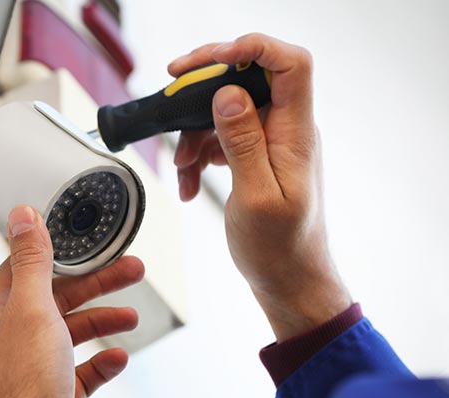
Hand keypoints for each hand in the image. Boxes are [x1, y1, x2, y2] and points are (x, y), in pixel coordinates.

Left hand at [0, 205, 143, 397]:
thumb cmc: (23, 387)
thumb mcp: (31, 311)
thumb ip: (32, 263)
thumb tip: (22, 216)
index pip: (24, 269)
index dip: (53, 252)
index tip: (80, 240)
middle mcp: (14, 339)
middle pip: (59, 298)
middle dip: (97, 283)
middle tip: (128, 269)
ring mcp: (35, 367)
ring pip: (74, 332)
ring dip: (105, 320)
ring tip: (130, 317)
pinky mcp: (55, 391)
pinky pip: (83, 369)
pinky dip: (102, 361)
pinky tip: (116, 357)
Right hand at [168, 33, 350, 341]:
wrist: (288, 279)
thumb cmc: (280, 248)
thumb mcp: (256, 197)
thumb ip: (243, 142)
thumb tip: (227, 94)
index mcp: (296, 133)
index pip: (290, 64)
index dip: (252, 48)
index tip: (209, 59)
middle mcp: (286, 129)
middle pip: (247, 78)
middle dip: (204, 87)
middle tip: (171, 93)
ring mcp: (271, 141)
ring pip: (225, 110)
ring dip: (194, 133)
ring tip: (182, 168)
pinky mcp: (256, 154)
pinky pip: (221, 137)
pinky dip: (199, 154)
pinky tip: (188, 183)